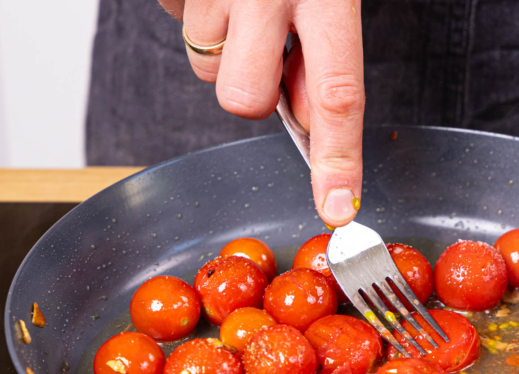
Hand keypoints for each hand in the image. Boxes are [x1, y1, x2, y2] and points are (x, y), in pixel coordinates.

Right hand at [158, 0, 364, 227]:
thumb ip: (321, 56)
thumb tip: (306, 124)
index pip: (336, 94)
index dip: (338, 159)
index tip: (338, 208)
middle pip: (246, 100)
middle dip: (255, 96)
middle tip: (269, 50)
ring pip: (207, 69)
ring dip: (226, 51)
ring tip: (244, 5)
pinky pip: (180, 27)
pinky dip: (202, 19)